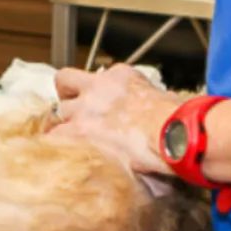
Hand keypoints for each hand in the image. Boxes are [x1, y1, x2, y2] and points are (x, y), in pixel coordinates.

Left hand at [51, 64, 181, 175]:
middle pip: (65, 83)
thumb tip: (158, 108)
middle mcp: (97, 87)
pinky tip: (57, 154)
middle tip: (74, 115)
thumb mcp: (163, 98)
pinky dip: (56, 144)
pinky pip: (54, 136)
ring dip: (63, 124)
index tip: (97, 102)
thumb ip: (150, 99)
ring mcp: (85, 108)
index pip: (97, 78)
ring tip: (68, 140)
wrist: (170, 132)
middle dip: (68, 98)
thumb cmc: (176, 118)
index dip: (94, 91)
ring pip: (58, 111)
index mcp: (119, 76)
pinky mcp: (79, 131)